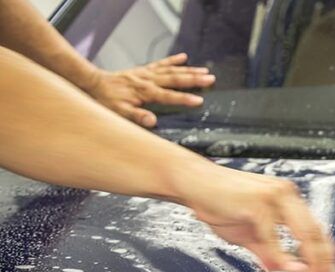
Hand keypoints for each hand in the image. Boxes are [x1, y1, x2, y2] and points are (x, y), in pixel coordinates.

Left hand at [84, 53, 214, 127]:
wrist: (94, 83)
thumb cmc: (107, 100)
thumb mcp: (120, 112)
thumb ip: (137, 116)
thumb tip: (152, 121)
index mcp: (145, 92)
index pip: (169, 96)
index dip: (185, 98)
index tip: (200, 100)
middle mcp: (149, 80)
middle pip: (175, 79)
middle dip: (194, 79)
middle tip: (211, 78)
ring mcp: (147, 74)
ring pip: (172, 70)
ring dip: (189, 70)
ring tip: (205, 71)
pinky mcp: (144, 70)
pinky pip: (161, 64)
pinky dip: (173, 60)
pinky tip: (184, 58)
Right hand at [172, 162, 334, 271]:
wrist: (193, 183)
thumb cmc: (221, 202)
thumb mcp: (250, 235)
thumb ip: (269, 254)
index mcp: (289, 201)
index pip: (316, 230)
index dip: (325, 255)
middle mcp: (287, 196)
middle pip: (315, 233)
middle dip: (322, 262)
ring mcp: (274, 197)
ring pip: (302, 231)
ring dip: (309, 261)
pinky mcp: (257, 203)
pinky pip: (273, 234)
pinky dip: (281, 255)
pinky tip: (286, 269)